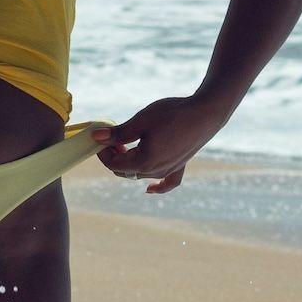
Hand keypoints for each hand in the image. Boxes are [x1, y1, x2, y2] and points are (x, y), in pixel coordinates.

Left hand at [93, 93, 229, 195]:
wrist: (205, 112)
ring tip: (127, 142)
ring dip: (130, 162)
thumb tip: (96, 137)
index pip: (114, 164)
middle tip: (113, 137)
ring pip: (141, 174)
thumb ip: (118, 133)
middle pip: (125, 171)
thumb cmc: (172, 114)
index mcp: (143, 162)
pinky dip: (157, 186)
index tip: (101, 137)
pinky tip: (149, 189)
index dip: (104, 152)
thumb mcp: (140, 121)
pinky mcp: (180, 166)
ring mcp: (169, 170)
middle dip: (115, 156)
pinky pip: (167, 182)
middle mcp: (156, 171)